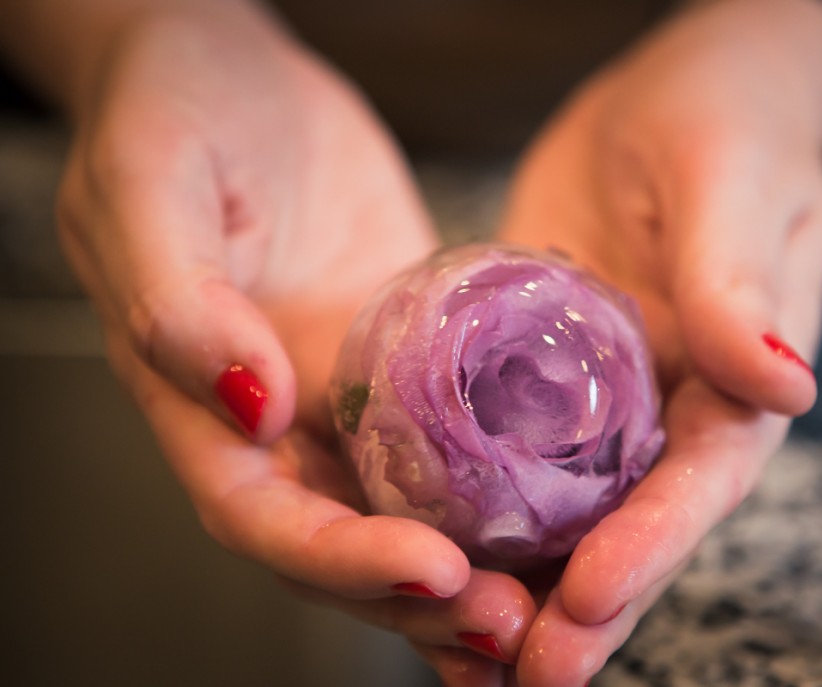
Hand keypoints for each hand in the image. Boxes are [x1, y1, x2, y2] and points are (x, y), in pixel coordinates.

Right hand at [55, 3, 532, 678]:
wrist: (229, 68)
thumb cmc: (173, 109)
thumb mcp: (153, 181)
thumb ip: (176, 298)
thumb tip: (247, 405)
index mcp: (200, 400)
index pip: (261, 511)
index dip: (339, 557)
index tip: (432, 571)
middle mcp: (275, 417)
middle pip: (340, 538)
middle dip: (419, 595)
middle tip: (512, 626)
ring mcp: (345, 391)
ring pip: (403, 507)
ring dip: (468, 571)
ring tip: (546, 610)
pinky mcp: (408, 356)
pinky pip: (453, 436)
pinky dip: (496, 492)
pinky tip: (556, 527)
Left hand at [499, 0, 821, 681]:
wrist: (675, 98)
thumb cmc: (726, 125)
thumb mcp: (731, 186)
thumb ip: (743, 284)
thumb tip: (780, 387)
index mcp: (737, 380)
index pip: (697, 482)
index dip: (649, 548)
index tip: (587, 601)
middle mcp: (669, 409)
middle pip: (629, 524)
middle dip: (582, 607)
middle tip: (522, 676)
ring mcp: (600, 398)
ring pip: (564, 509)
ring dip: (522, 583)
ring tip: (465, 655)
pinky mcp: (536, 370)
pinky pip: (504, 447)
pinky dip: (474, 507)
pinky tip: (426, 548)